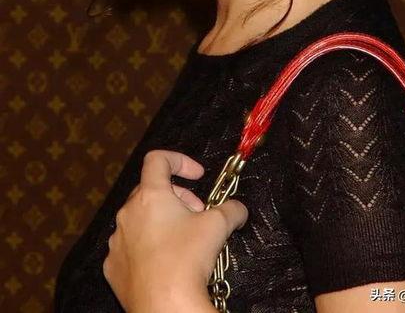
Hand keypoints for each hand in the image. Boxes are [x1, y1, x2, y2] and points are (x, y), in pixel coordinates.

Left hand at [103, 149, 247, 312]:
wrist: (165, 307)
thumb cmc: (188, 260)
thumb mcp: (218, 226)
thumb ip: (231, 209)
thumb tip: (239, 209)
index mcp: (150, 195)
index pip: (158, 159)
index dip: (180, 161)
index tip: (198, 176)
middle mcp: (128, 213)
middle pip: (150, 190)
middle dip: (177, 197)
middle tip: (197, 213)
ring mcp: (117, 241)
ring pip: (139, 219)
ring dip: (161, 221)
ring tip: (182, 239)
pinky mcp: (113, 267)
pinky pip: (130, 247)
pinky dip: (147, 247)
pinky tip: (165, 262)